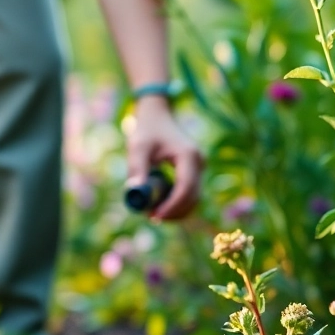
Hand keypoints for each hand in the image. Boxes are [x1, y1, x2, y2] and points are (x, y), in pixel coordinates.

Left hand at [126, 97, 202, 219]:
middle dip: (173, 211)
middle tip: (151, 217)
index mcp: (188, 155)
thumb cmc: (147, 130)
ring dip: (176, 210)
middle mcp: (199, 162)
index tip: (154, 216)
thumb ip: (137, 169)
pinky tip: (160, 205)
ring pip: (194, 199)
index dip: (172, 206)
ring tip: (153, 211)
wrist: (158, 117)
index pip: (186, 187)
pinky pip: (190, 194)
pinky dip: (177, 203)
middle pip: (193, 197)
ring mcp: (200, 168)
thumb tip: (134, 193)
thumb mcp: (138, 147)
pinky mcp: (195, 173)